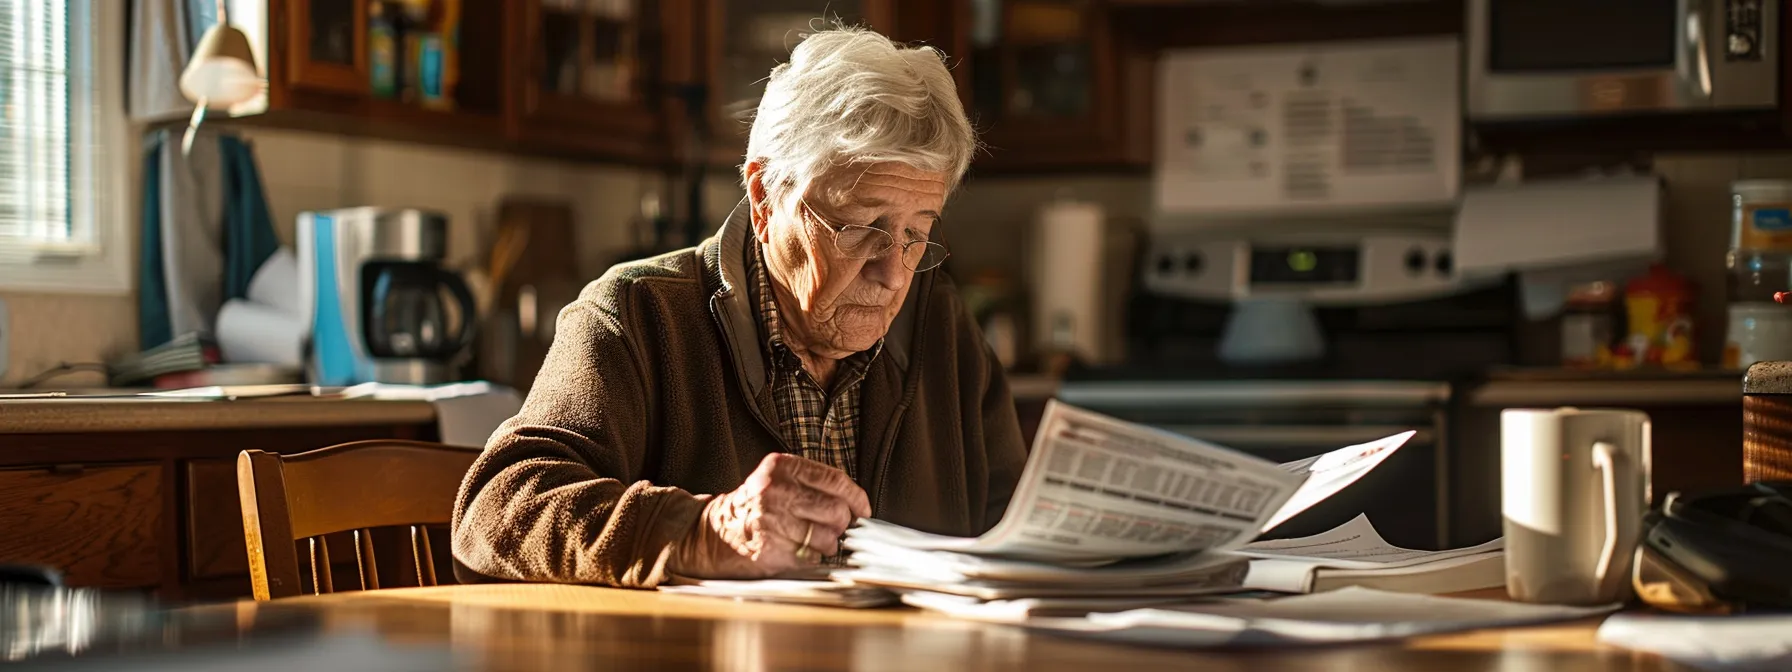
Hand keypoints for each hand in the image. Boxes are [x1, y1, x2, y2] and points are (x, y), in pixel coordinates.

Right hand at [670, 453, 871, 578]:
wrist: (709, 535)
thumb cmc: (751, 508)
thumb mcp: (775, 480)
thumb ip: (811, 484)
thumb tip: (855, 505)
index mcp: (781, 467)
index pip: (835, 479)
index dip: (856, 498)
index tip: (862, 510)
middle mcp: (776, 490)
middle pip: (835, 510)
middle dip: (841, 524)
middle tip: (834, 529)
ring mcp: (772, 520)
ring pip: (827, 537)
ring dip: (828, 545)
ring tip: (813, 542)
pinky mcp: (769, 548)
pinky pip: (810, 557)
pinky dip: (811, 558)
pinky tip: (796, 551)